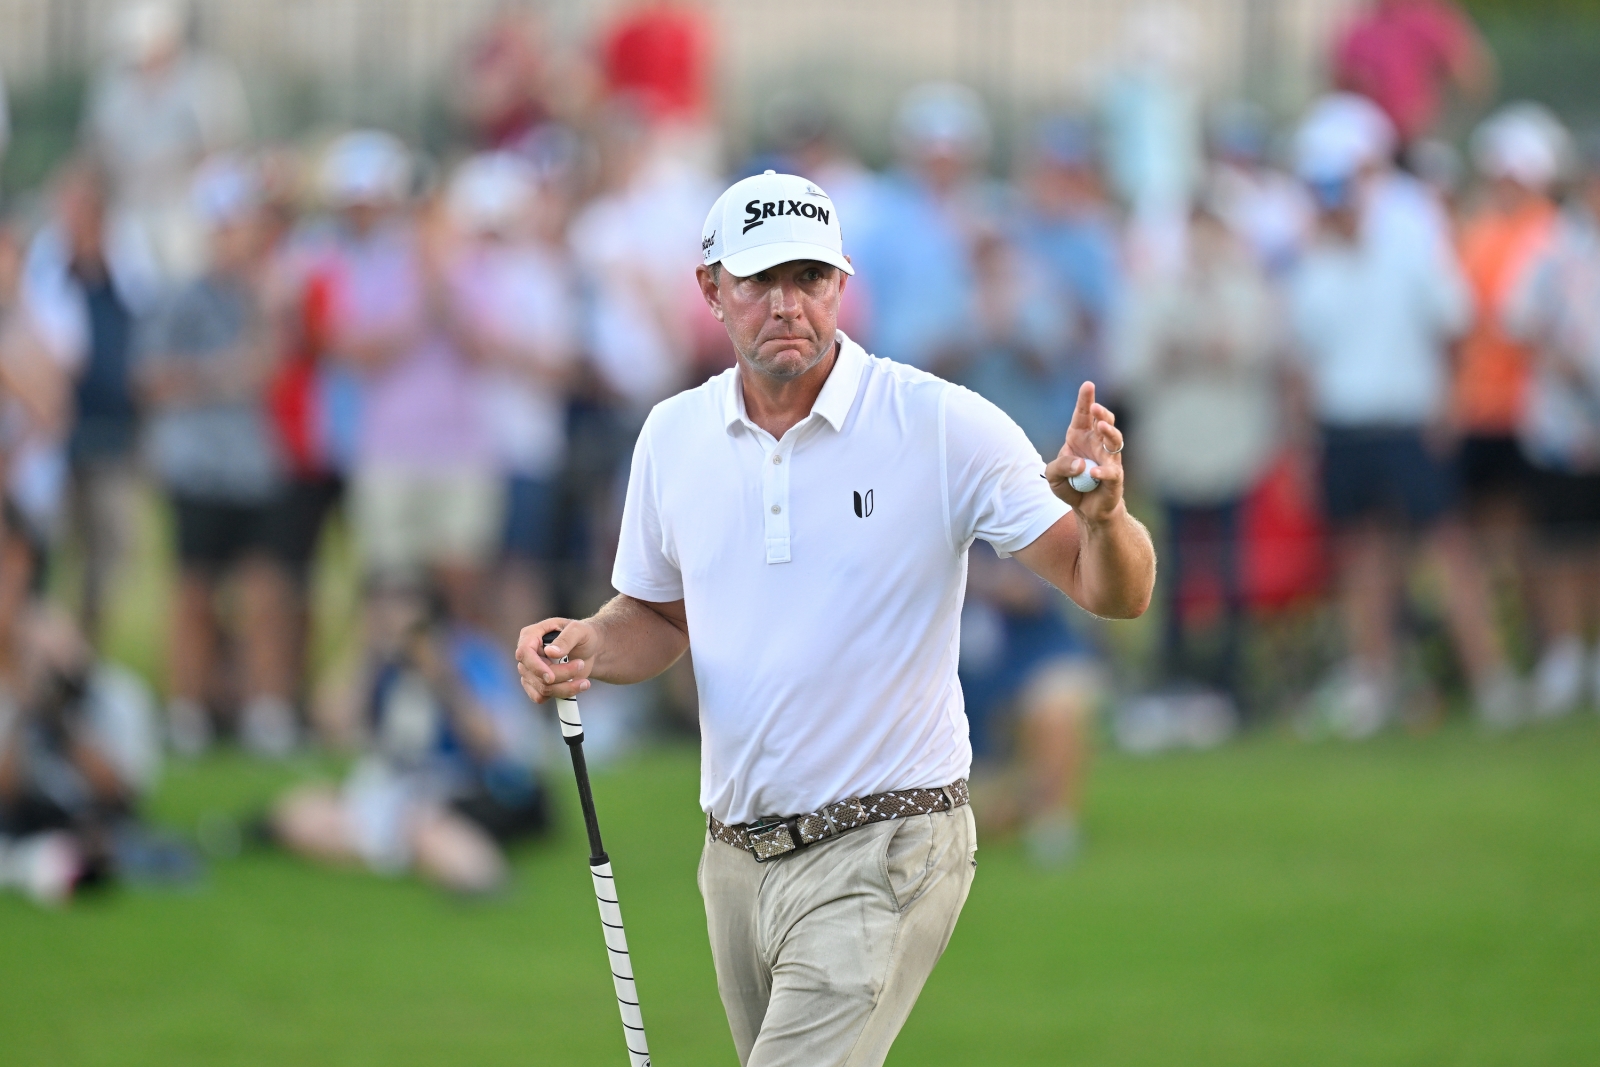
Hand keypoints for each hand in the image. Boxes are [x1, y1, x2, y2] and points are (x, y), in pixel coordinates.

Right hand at [515, 618, 596, 703]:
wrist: (588, 649)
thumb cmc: (582, 635)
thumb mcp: (579, 630)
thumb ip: (566, 639)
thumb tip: (549, 652)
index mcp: (531, 635)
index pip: (524, 653)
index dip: (536, 667)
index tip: (550, 678)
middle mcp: (527, 654)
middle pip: (535, 674)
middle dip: (562, 674)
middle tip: (581, 665)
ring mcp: (530, 670)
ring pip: (541, 688)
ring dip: (566, 687)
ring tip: (584, 681)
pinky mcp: (536, 684)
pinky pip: (542, 696)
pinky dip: (561, 695)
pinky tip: (576, 686)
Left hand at [1044, 380, 1125, 524]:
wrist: (1086, 509)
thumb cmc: (1070, 485)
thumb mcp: (1053, 475)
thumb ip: (1060, 466)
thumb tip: (1080, 465)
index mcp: (1080, 437)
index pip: (1083, 415)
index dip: (1085, 400)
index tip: (1088, 385)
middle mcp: (1097, 444)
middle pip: (1104, 422)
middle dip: (1101, 413)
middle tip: (1095, 408)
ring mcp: (1109, 459)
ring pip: (1114, 440)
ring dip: (1109, 431)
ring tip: (1101, 426)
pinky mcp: (1115, 477)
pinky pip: (1111, 471)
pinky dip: (1102, 471)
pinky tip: (1092, 472)